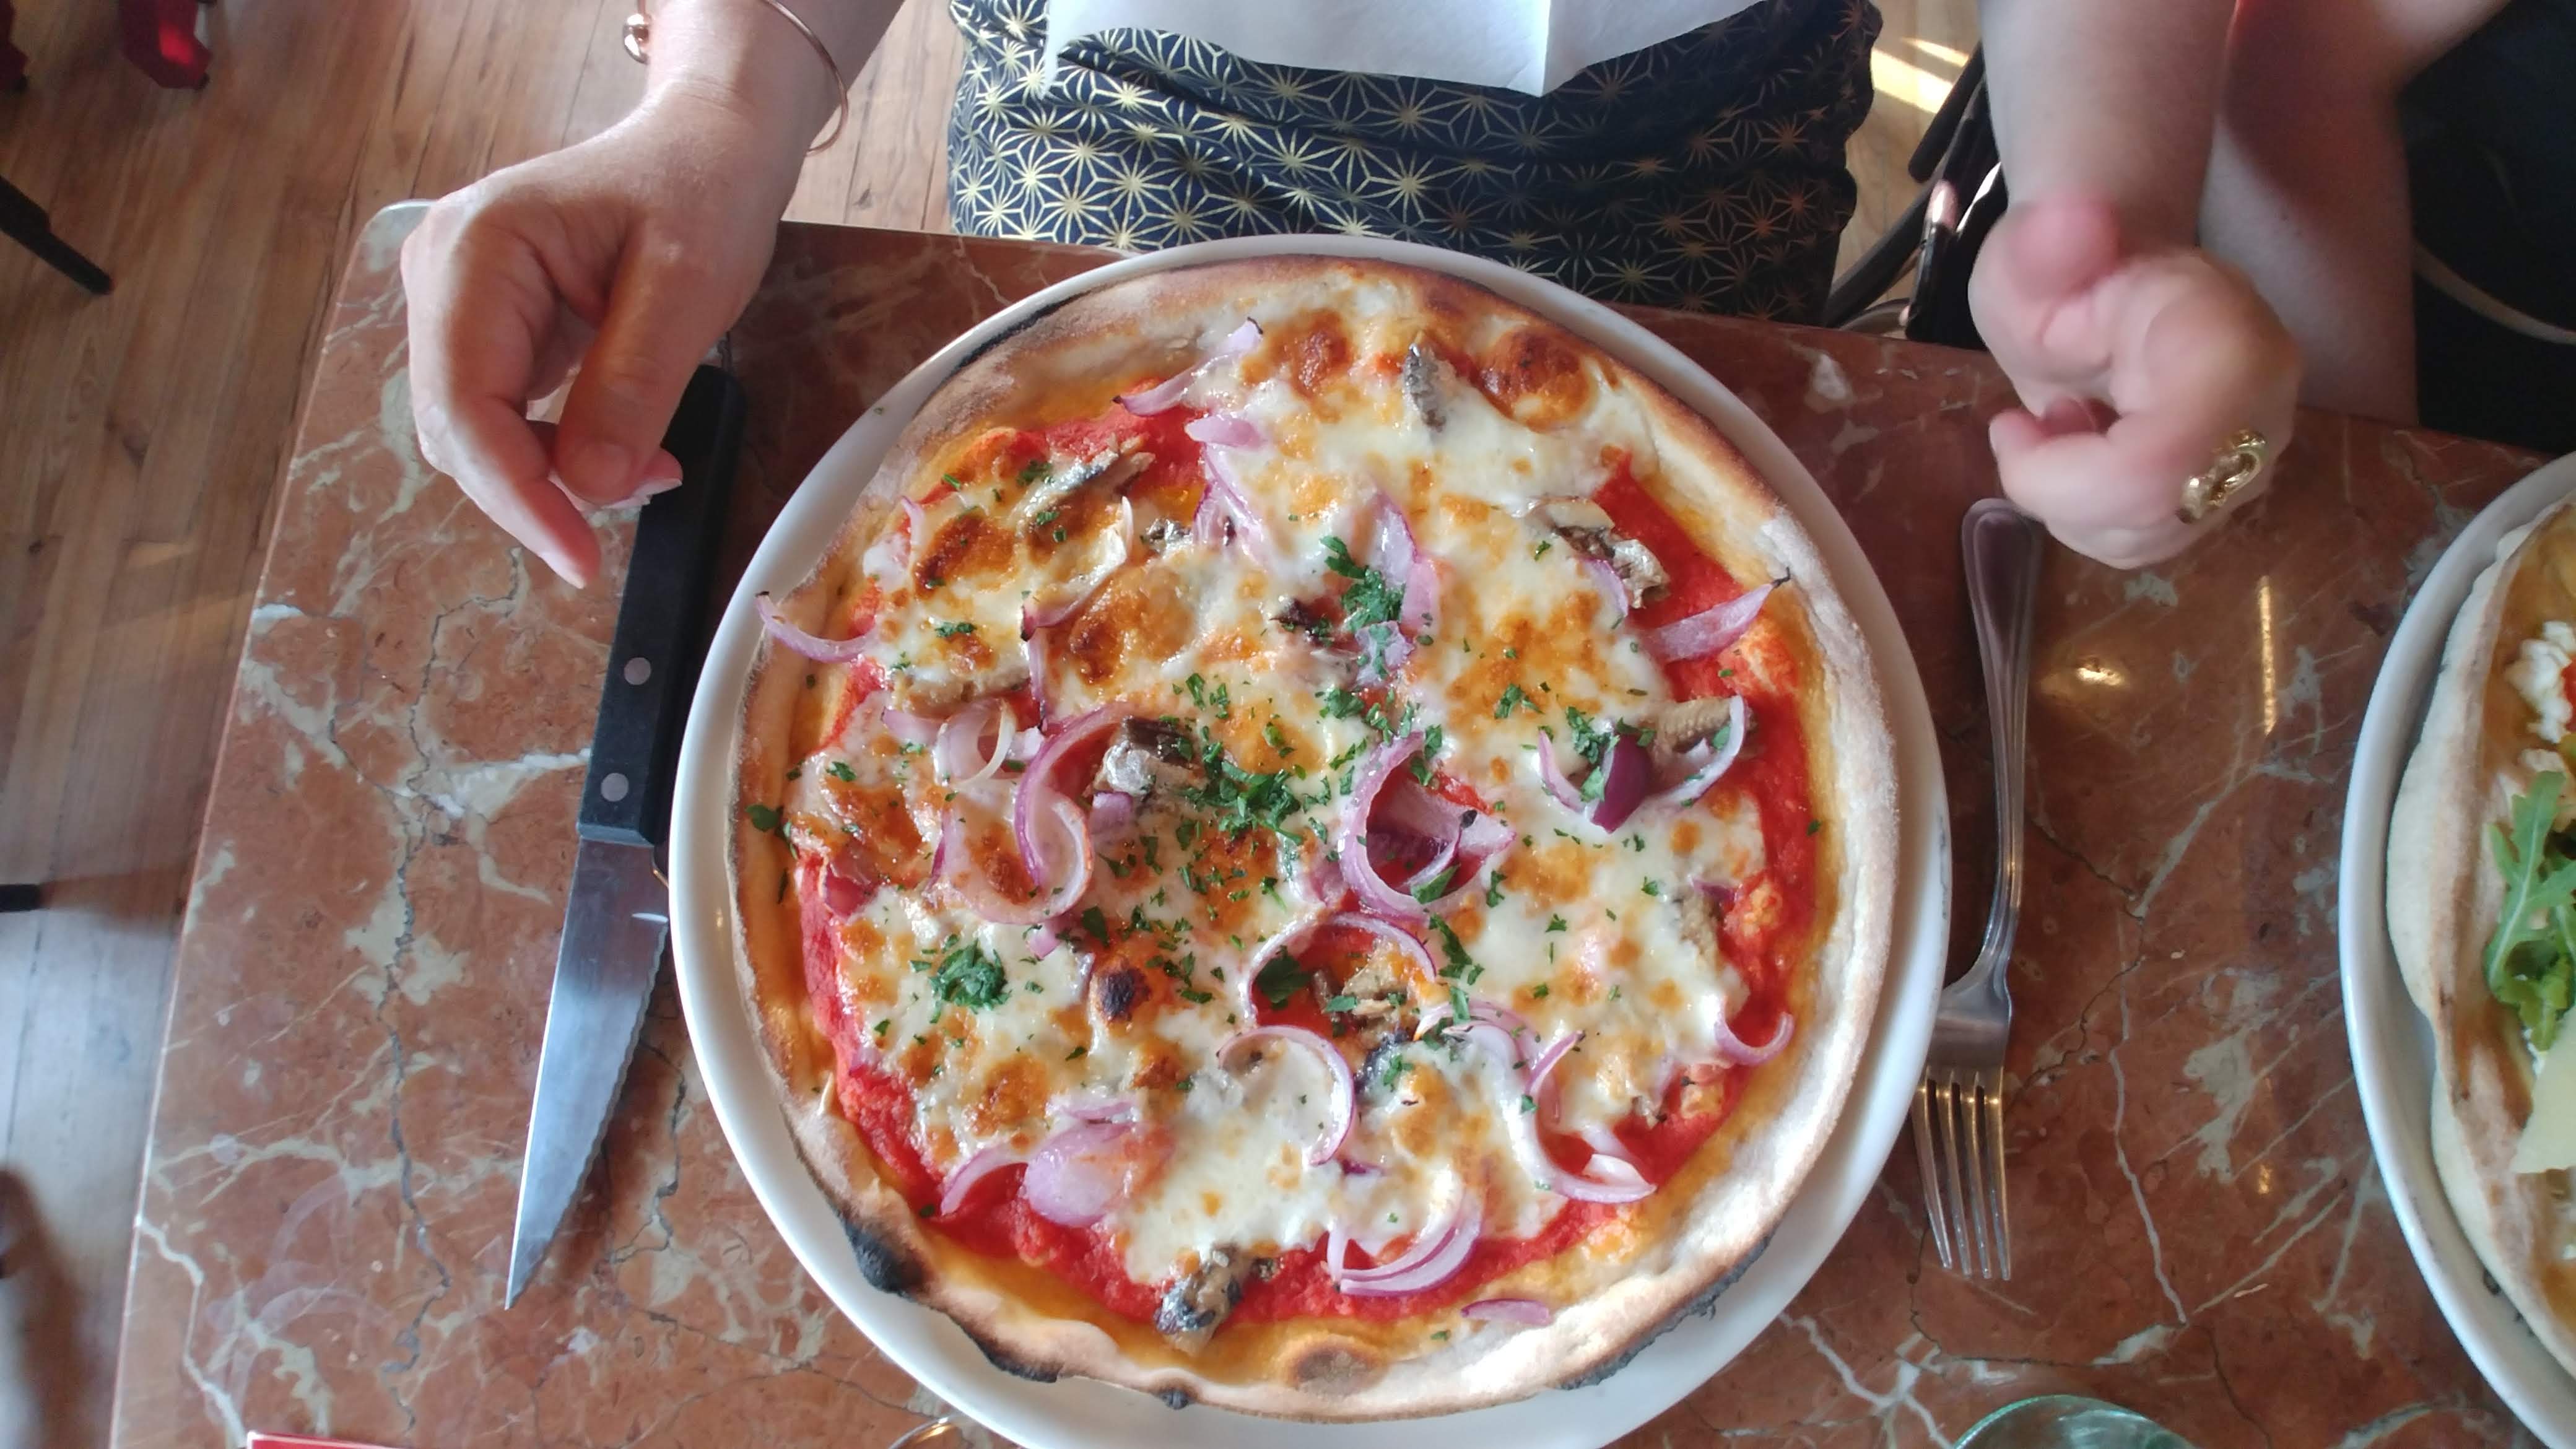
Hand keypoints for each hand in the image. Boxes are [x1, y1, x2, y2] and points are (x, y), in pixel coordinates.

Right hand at [401, 91, 795, 585]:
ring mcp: (453, 300)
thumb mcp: (688, 287)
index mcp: (475, 248)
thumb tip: (587, 486)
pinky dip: (555, 451)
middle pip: (455, 428)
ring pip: (473, 432)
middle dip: (540, 489)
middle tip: (649, 492)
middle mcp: (440, 272)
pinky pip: (500, 415)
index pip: (463, 404)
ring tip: (651, 465)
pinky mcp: (484, 327)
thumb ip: (633, 385)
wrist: (702, 148)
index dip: (517, 494)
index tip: (580, 559)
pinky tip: (625, 448)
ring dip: (551, 475)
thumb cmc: (699, 193)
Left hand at [1970, 193, 2301, 567]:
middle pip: (2154, 514)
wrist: (2109, 272)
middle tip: (2028, 425)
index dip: (2063, 476)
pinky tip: (2083, 452)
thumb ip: (2046, 244)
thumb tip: (2075, 219)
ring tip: (2061, 423)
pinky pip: (2146, 543)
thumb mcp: (2031, 250)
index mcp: (2224, 340)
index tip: (2012, 426)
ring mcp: (2252, 458)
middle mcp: (2261, 410)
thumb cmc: (2065, 266)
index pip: (2158, 464)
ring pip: (2145, 539)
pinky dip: (2089, 514)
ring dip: (2070, 501)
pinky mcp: (2226, 493)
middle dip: (2060, 489)